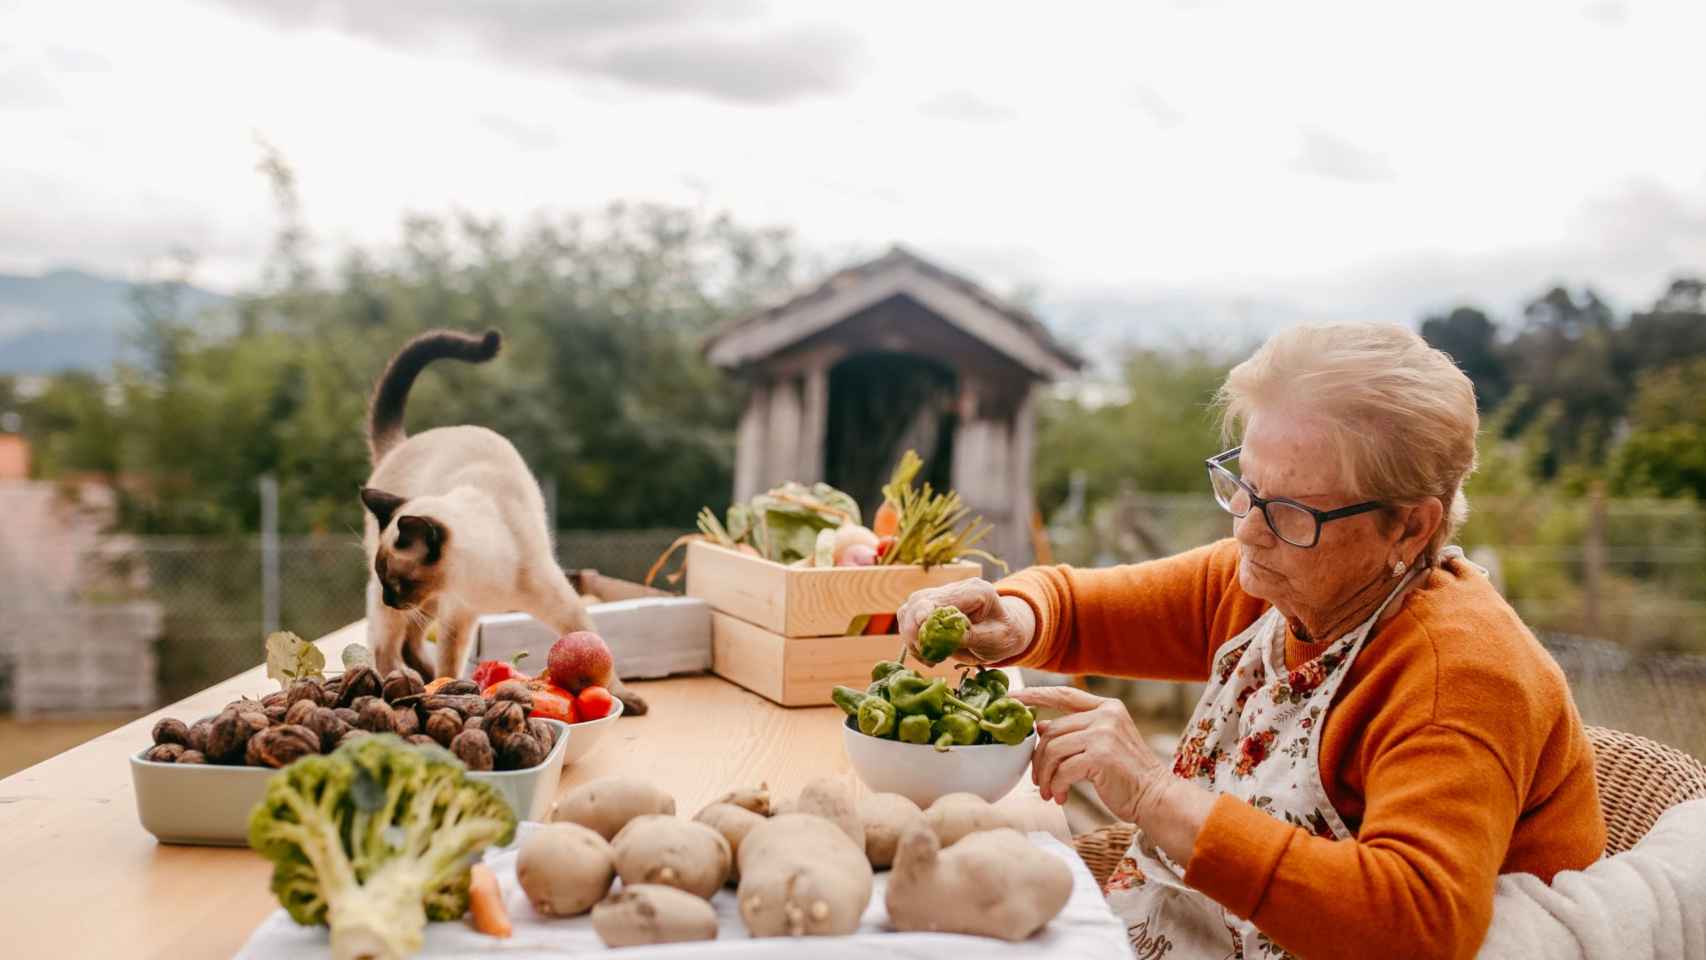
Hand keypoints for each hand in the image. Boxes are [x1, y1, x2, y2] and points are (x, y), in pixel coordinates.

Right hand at [896, 578, 1034, 663]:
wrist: (1005, 631)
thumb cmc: (1004, 636)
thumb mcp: (995, 639)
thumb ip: (971, 636)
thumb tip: (944, 637)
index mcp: (974, 591)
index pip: (940, 600)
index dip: (924, 618)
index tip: (921, 641)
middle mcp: (953, 588)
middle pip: (918, 602)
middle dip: (914, 632)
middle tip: (926, 656)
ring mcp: (939, 595)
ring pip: (908, 610)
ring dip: (911, 637)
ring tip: (928, 657)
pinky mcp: (930, 606)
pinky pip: (909, 619)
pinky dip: (912, 639)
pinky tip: (926, 654)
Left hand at [1014, 686, 1167, 823]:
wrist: (1156, 798)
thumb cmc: (1127, 775)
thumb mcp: (1101, 746)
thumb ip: (1074, 732)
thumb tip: (1040, 726)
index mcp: (1107, 708)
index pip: (1063, 695)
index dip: (1034, 695)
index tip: (1010, 699)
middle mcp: (1106, 715)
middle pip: (1052, 731)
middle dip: (1039, 759)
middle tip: (1039, 782)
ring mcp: (1104, 733)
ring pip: (1053, 750)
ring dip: (1046, 776)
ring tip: (1049, 792)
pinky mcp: (1101, 755)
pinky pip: (1062, 770)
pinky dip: (1057, 786)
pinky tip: (1061, 797)